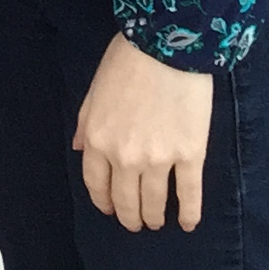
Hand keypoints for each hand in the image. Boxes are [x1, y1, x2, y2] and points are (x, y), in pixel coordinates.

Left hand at [75, 33, 214, 231]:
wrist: (166, 45)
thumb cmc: (127, 61)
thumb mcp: (94, 90)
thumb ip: (84, 123)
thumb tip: (78, 148)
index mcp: (97, 139)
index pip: (96, 184)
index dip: (103, 201)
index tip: (110, 209)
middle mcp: (124, 156)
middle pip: (125, 200)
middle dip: (129, 217)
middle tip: (136, 223)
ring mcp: (159, 159)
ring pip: (155, 202)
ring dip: (155, 217)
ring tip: (157, 222)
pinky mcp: (190, 155)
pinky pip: (189, 194)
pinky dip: (189, 213)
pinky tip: (188, 223)